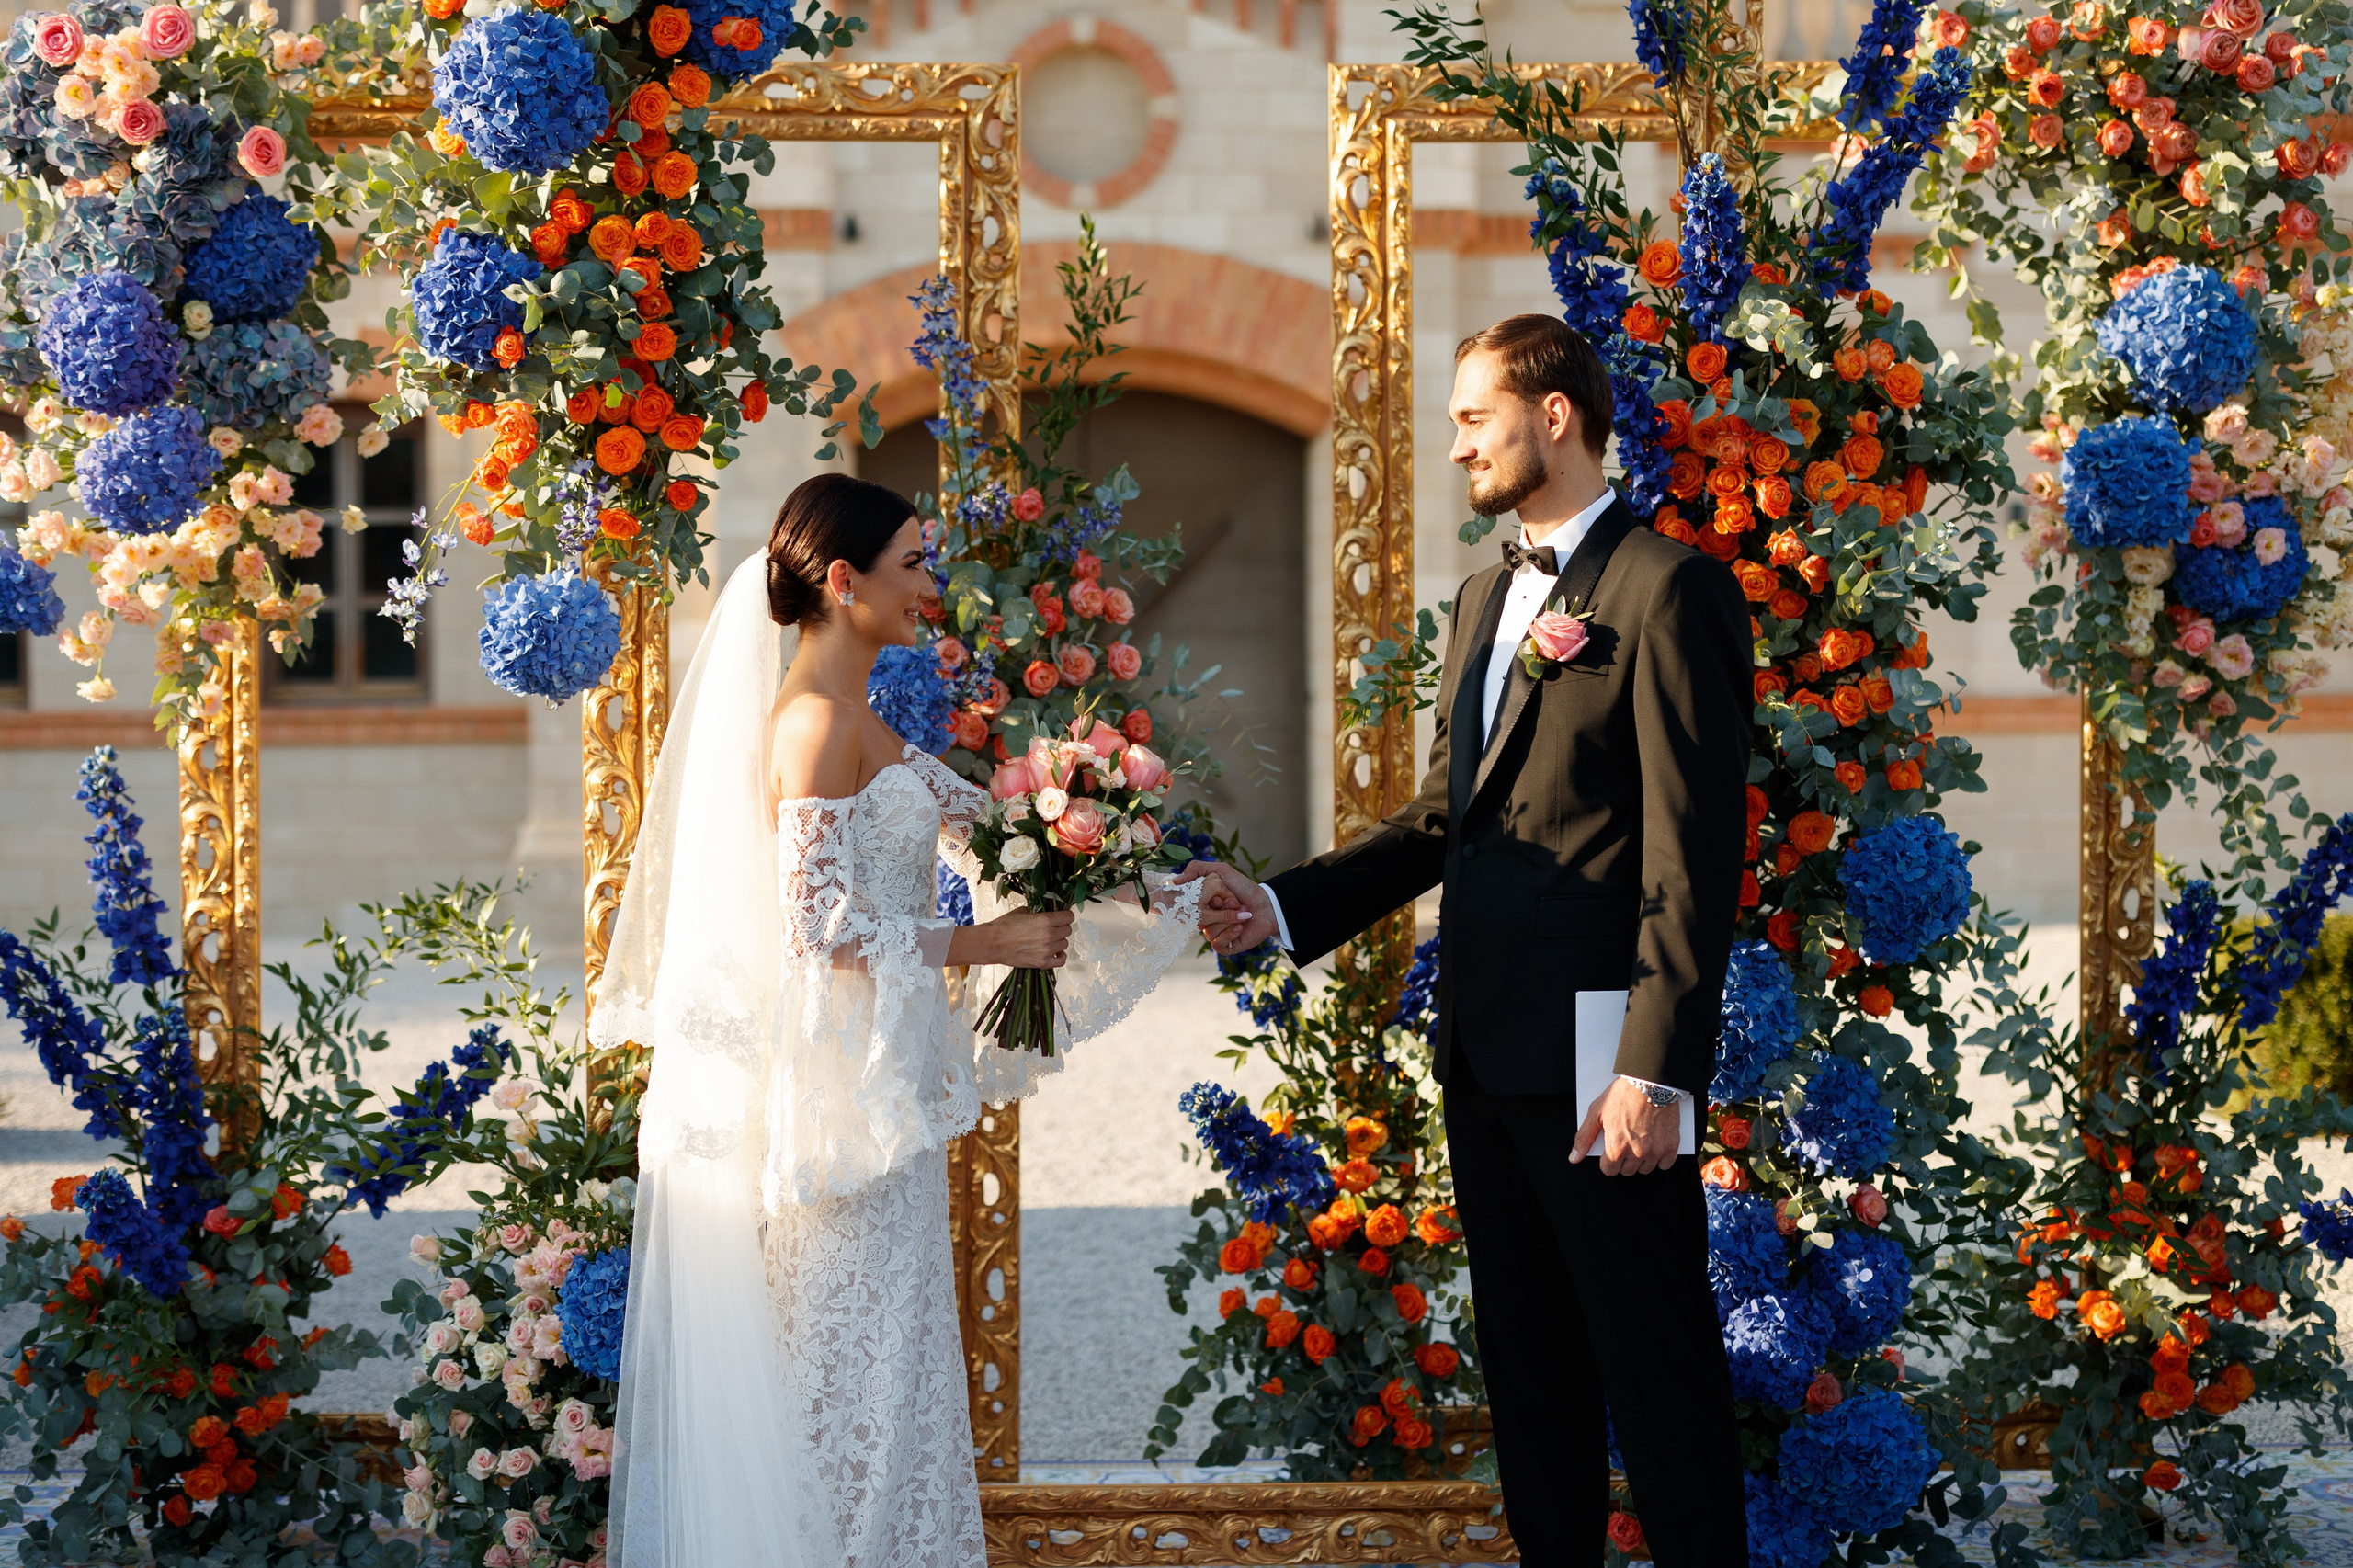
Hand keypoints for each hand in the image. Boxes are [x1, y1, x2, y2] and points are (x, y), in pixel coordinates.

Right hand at [950, 909, 1073, 968]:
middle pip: (1067, 930)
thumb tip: (1045, 912)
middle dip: (1061, 927)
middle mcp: (1048, 935)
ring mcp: (1046, 950)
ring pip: (1065, 944)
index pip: (1069, 917)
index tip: (1062, 916)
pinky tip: (1055, 952)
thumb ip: (1037, 912)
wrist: (991, 943)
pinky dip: (1060, 956)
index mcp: (1044, 920)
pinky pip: (1061, 961)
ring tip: (1049, 940)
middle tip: (1053, 927)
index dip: (1065, 916)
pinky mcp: (1042, 962)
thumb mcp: (1022, 911)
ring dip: (1059, 941)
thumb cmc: (1003, 927)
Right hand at [1174, 860, 1274, 956]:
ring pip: (1208, 933)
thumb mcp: (1220, 871)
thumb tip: (1174, 880)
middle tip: (1235, 903)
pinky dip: (1229, 935)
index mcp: (1203, 906)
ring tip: (1242, 915)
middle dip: (1220, 911)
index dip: (1207, 901)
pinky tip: (1240, 927)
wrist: (1267, 905)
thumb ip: (1197, 868)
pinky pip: (1217, 945)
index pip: (1192, 908)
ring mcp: (1217, 934)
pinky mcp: (1226, 946)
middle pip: (1200, 921)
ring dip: (1228, 922)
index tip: (1220, 896)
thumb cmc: (1244, 888)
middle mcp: (1208, 921)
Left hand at [1569, 1077, 1680, 1175]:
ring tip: (1640, 1140)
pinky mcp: (1671, 1145)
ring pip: (1645, 1170)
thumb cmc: (1623, 1095)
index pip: (1609, 1171)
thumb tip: (1574, 1158)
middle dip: (1624, 1160)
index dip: (1608, 1160)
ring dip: (1641, 1160)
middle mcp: (1636, 1153)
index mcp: (1616, 1147)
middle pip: (1627, 1172)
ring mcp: (1656, 1151)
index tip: (1611, 1150)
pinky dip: (1660, 1158)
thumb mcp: (1596, 1113)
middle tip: (1626, 1141)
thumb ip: (1584, 1138)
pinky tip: (1654, 1144)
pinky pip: (1665, 1164)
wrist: (1650, 1081)